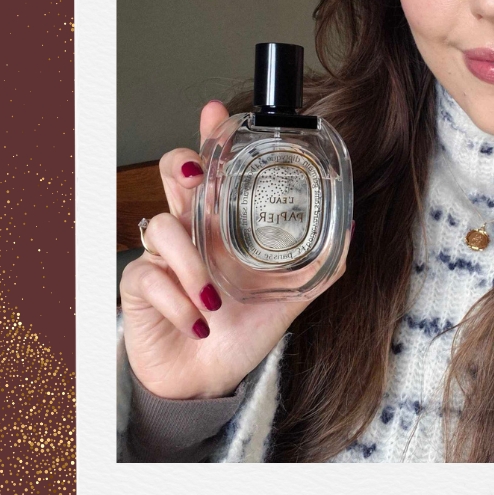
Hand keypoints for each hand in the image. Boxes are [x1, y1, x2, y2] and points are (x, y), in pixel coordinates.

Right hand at [119, 100, 350, 399]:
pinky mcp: (140, 286)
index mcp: (222, 224)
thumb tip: (353, 230)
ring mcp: (162, 255)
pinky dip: (178, 300)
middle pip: (172, 173)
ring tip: (214, 298)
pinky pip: (150, 276)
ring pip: (162, 226)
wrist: (209, 381)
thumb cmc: (242, 331)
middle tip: (195, 180)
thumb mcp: (288, 297)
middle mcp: (190, 230)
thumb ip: (321, 265)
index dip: (212, 137)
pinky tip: (198, 321)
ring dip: (190, 264)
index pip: (214, 168)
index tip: (216, 113)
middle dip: (181, 168)